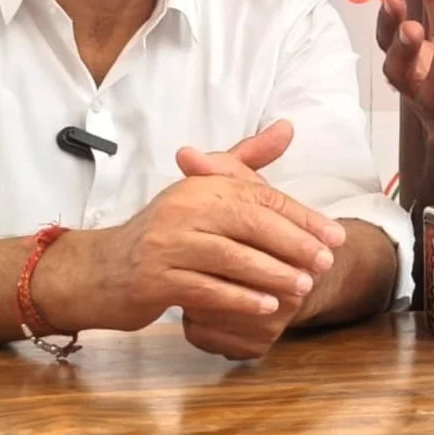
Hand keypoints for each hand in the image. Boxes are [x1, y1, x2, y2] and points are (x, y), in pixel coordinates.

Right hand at [61, 121, 345, 342]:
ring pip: (231, 258)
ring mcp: (166, 243)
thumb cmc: (162, 233)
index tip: (336, 237)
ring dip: (272, 275)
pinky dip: (239, 299)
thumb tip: (288, 126)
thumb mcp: (201, 191)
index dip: (302, 217)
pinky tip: (266, 308)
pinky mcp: (153, 279)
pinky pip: (205, 289)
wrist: (98, 271)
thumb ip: (245, 161)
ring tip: (303, 288)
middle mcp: (183, 208)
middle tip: (325, 264)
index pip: (261, 197)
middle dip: (294, 245)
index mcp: (201, 185)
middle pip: (251, 224)